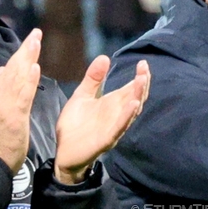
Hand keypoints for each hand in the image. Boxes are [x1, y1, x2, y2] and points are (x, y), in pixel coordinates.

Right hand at [0, 30, 40, 173]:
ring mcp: (4, 105)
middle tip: (37, 32)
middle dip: (25, 49)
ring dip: (27, 59)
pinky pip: (22, 96)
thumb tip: (3, 69)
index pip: (10, 66)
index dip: (22, 51)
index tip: (33, 37)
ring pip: (17, 77)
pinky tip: (35, 69)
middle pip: (13, 67)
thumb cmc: (2, 134)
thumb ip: (2, 88)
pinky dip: (28, 82)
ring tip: (36, 42)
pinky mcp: (13, 117)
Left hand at [54, 56, 150, 184]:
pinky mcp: (105, 140)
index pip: (131, 89)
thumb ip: (93, 79)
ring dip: (137, 97)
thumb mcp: (82, 96)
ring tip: (142, 82)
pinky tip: (132, 106)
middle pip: (135, 98)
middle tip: (144, 69)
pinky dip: (126, 117)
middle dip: (141, 84)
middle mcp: (117, 115)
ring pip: (130, 112)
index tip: (143, 63)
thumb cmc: (74, 125)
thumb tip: (104, 57)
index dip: (139, 77)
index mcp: (112, 104)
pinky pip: (119, 128)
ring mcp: (113, 128)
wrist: (63, 151)